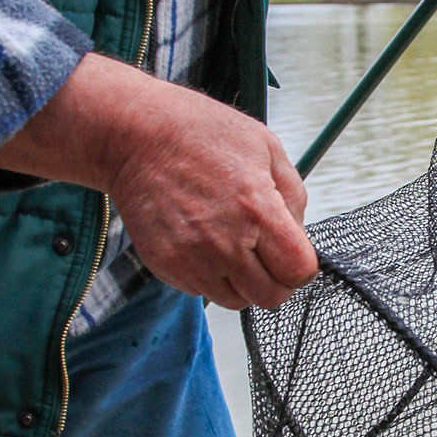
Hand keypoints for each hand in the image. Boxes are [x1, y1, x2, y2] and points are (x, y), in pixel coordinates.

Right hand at [0, 54, 317, 309]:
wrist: (136, 137)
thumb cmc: (200, 135)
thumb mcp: (266, 147)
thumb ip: (293, 197)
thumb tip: (298, 236)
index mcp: (257, 211)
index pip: (297, 272)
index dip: (300, 265)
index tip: (291, 253)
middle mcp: (224, 243)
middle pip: (270, 297)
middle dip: (276, 280)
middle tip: (265, 255)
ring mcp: (192, 260)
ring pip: (236, 301)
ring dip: (241, 281)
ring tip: (230, 243)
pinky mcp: (166, 267)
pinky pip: (202, 292)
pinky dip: (209, 276)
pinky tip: (203, 240)